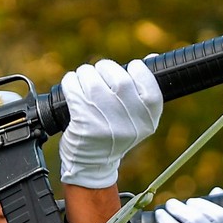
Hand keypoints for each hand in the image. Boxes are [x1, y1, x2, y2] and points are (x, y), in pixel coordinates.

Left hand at [59, 58, 162, 187]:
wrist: (93, 165)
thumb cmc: (114, 134)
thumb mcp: (137, 119)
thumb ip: (144, 91)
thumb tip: (152, 58)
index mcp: (148, 118)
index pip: (147, 79)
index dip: (135, 69)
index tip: (125, 73)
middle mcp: (131, 120)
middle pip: (118, 76)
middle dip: (105, 68)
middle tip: (99, 74)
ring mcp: (107, 121)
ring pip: (92, 78)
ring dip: (84, 74)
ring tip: (83, 81)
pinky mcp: (84, 122)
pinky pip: (73, 88)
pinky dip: (70, 83)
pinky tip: (72, 88)